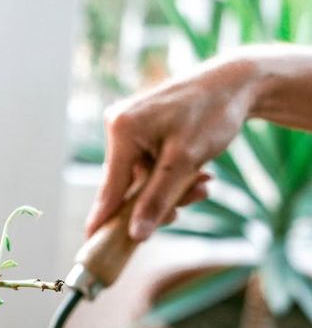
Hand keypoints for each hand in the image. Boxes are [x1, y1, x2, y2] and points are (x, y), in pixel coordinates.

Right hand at [85, 56, 255, 240]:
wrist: (238, 82)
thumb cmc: (212, 113)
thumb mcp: (185, 162)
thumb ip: (157, 200)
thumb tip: (135, 235)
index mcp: (122, 130)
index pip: (109, 188)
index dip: (103, 220)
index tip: (90, 245)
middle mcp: (119, 127)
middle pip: (128, 186)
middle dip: (159, 199)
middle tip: (193, 199)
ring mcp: (130, 129)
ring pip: (143, 180)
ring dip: (172, 189)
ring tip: (203, 183)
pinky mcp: (143, 132)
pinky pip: (150, 168)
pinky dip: (172, 176)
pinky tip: (197, 173)